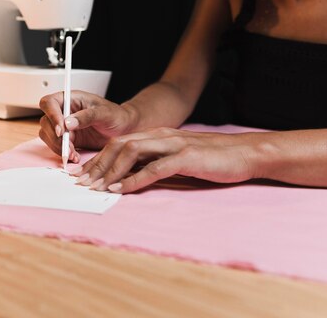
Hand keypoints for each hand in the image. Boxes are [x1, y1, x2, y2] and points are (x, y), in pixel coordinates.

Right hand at [38, 90, 134, 162]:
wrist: (124, 129)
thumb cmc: (116, 115)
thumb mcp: (105, 113)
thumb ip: (87, 116)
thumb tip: (68, 123)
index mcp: (71, 99)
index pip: (49, 103)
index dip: (52, 116)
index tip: (62, 130)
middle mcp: (64, 111)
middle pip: (46, 122)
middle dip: (56, 137)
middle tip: (70, 146)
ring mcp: (64, 126)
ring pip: (48, 136)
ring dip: (58, 147)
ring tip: (74, 154)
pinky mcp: (67, 139)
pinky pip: (56, 146)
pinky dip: (63, 153)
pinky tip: (75, 156)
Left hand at [73, 127, 261, 192]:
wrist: (246, 153)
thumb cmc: (212, 159)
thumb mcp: (177, 159)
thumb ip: (154, 164)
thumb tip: (129, 179)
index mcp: (157, 135)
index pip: (120, 144)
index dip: (99, 159)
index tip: (82, 174)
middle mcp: (161, 136)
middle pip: (119, 145)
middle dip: (97, 164)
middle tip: (80, 182)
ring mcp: (173, 144)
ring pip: (131, 153)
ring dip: (110, 172)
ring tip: (95, 187)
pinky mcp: (186, 157)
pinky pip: (154, 168)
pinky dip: (134, 180)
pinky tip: (120, 190)